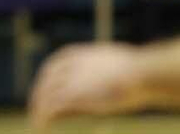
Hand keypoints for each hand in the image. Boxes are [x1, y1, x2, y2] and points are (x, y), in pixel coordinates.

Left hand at [28, 42, 152, 128]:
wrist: (143, 73)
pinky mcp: (74, 95)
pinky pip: (52, 106)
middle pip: (47, 77)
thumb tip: (122, 71)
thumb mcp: (122, 62)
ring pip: (46, 93)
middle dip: (39, 91)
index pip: (56, 62)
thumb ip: (111, 66)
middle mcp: (74, 65)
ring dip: (38, 106)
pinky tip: (41, 125)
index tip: (46, 85)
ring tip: (36, 121)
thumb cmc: (143, 70)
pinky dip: (43, 116)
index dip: (48, 75)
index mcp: (84, 54)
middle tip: (36, 105)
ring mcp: (73, 79)